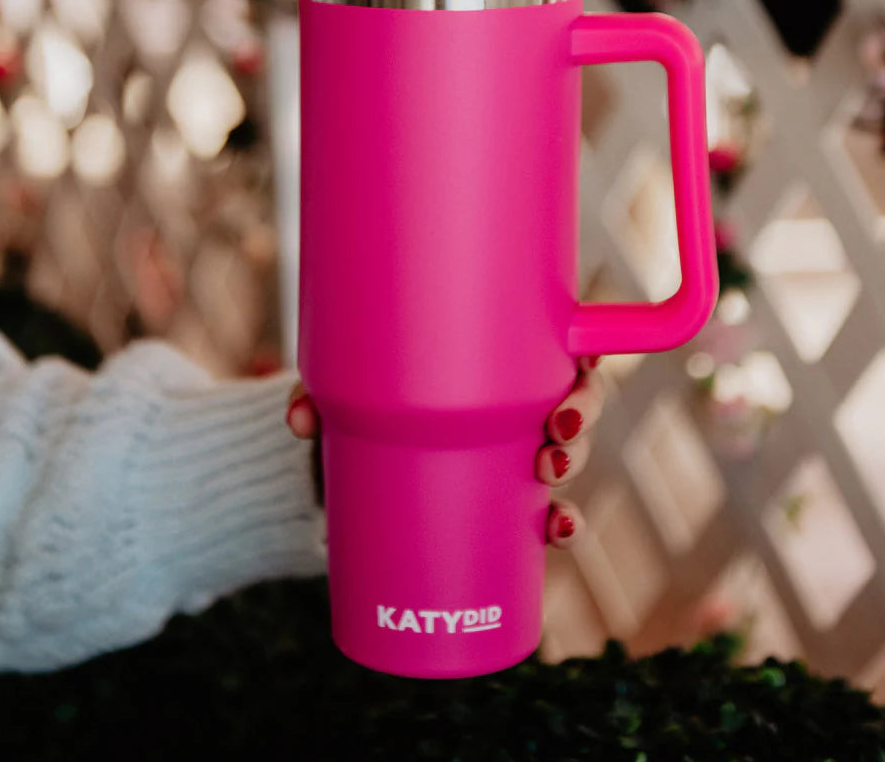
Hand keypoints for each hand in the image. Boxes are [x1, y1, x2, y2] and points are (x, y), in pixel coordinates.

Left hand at [286, 355, 604, 549]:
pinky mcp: (499, 506)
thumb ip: (317, 395)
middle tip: (555, 435)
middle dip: (580, 420)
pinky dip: (559, 526)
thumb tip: (303, 421)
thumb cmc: (354, 411)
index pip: (553, 351)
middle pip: (572, 405)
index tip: (577, 369)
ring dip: (572, 472)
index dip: (581, 359)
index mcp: (491, 365)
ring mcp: (509, 459)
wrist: (339, 474)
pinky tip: (557, 533)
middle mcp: (511, 409)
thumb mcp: (337, 396)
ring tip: (550, 480)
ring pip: (563, 459)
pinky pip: (542, 515)